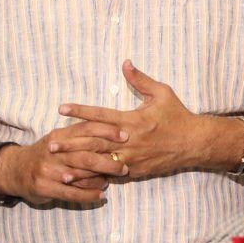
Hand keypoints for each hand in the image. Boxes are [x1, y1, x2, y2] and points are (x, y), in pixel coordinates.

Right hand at [0, 120, 129, 206]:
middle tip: (124, 167)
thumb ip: (81, 136)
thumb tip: (113, 137)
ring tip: (112, 181)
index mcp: (60, 136)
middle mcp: (54, 152)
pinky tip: (100, 196)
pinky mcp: (44, 187)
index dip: (107, 131)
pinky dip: (88, 195)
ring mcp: (48, 170)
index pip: (87, 129)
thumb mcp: (59, 139)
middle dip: (108, 161)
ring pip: (80, 175)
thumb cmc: (47, 153)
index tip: (125, 136)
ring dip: (99, 180)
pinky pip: (71, 193)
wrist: (14, 170)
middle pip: (86, 155)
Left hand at [61, 61, 213, 179]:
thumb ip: (140, 79)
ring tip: (57, 164)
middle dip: (70, 141)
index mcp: (132, 120)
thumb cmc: (177, 115)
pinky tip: (79, 179)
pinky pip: (110, 174)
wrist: (193, 143)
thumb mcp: (162, 93)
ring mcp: (131, 158)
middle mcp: (129, 140)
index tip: (61, 108)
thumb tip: (125, 63)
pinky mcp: (135, 170)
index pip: (100, 114)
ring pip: (99, 162)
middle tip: (50, 141)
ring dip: (76, 163)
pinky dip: (94, 177)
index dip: (80, 111)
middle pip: (93, 141)